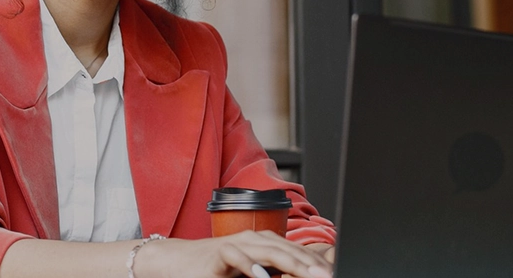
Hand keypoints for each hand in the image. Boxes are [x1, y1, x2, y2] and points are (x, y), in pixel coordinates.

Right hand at [133, 231, 332, 277]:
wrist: (178, 262)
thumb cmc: (216, 269)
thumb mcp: (251, 271)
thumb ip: (272, 272)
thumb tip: (299, 276)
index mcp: (266, 243)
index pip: (298, 252)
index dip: (317, 263)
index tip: (334, 274)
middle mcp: (255, 239)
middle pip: (290, 250)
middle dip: (312, 265)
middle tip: (330, 277)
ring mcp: (237, 244)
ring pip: (270, 250)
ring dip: (291, 263)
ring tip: (310, 275)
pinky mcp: (219, 253)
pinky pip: (237, 258)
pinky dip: (251, 266)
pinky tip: (263, 277)